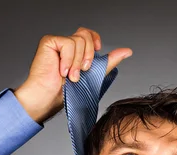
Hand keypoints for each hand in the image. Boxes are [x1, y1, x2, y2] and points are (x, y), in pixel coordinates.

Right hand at [14, 27, 132, 122]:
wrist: (50, 98)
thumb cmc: (67, 91)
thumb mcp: (94, 75)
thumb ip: (109, 61)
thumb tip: (127, 51)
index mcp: (77, 51)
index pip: (89, 34)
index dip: (95, 39)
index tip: (97, 51)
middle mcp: (67, 44)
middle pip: (86, 35)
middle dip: (88, 55)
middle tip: (82, 71)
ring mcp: (58, 43)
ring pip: (78, 40)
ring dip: (77, 62)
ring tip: (71, 76)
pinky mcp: (49, 42)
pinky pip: (68, 43)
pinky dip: (68, 60)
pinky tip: (61, 71)